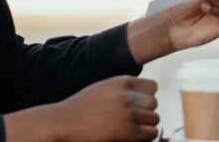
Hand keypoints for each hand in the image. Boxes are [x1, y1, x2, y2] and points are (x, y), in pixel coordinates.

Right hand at [9, 75, 159, 141]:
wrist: (63, 124)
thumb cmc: (81, 108)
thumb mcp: (103, 88)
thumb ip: (122, 89)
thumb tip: (143, 97)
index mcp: (122, 82)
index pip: (152, 87)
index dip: (146, 97)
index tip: (138, 106)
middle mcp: (127, 96)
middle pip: (154, 104)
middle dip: (145, 112)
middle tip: (132, 120)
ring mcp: (128, 114)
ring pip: (154, 119)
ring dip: (146, 126)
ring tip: (131, 129)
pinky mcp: (127, 132)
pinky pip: (150, 133)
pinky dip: (144, 136)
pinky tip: (132, 137)